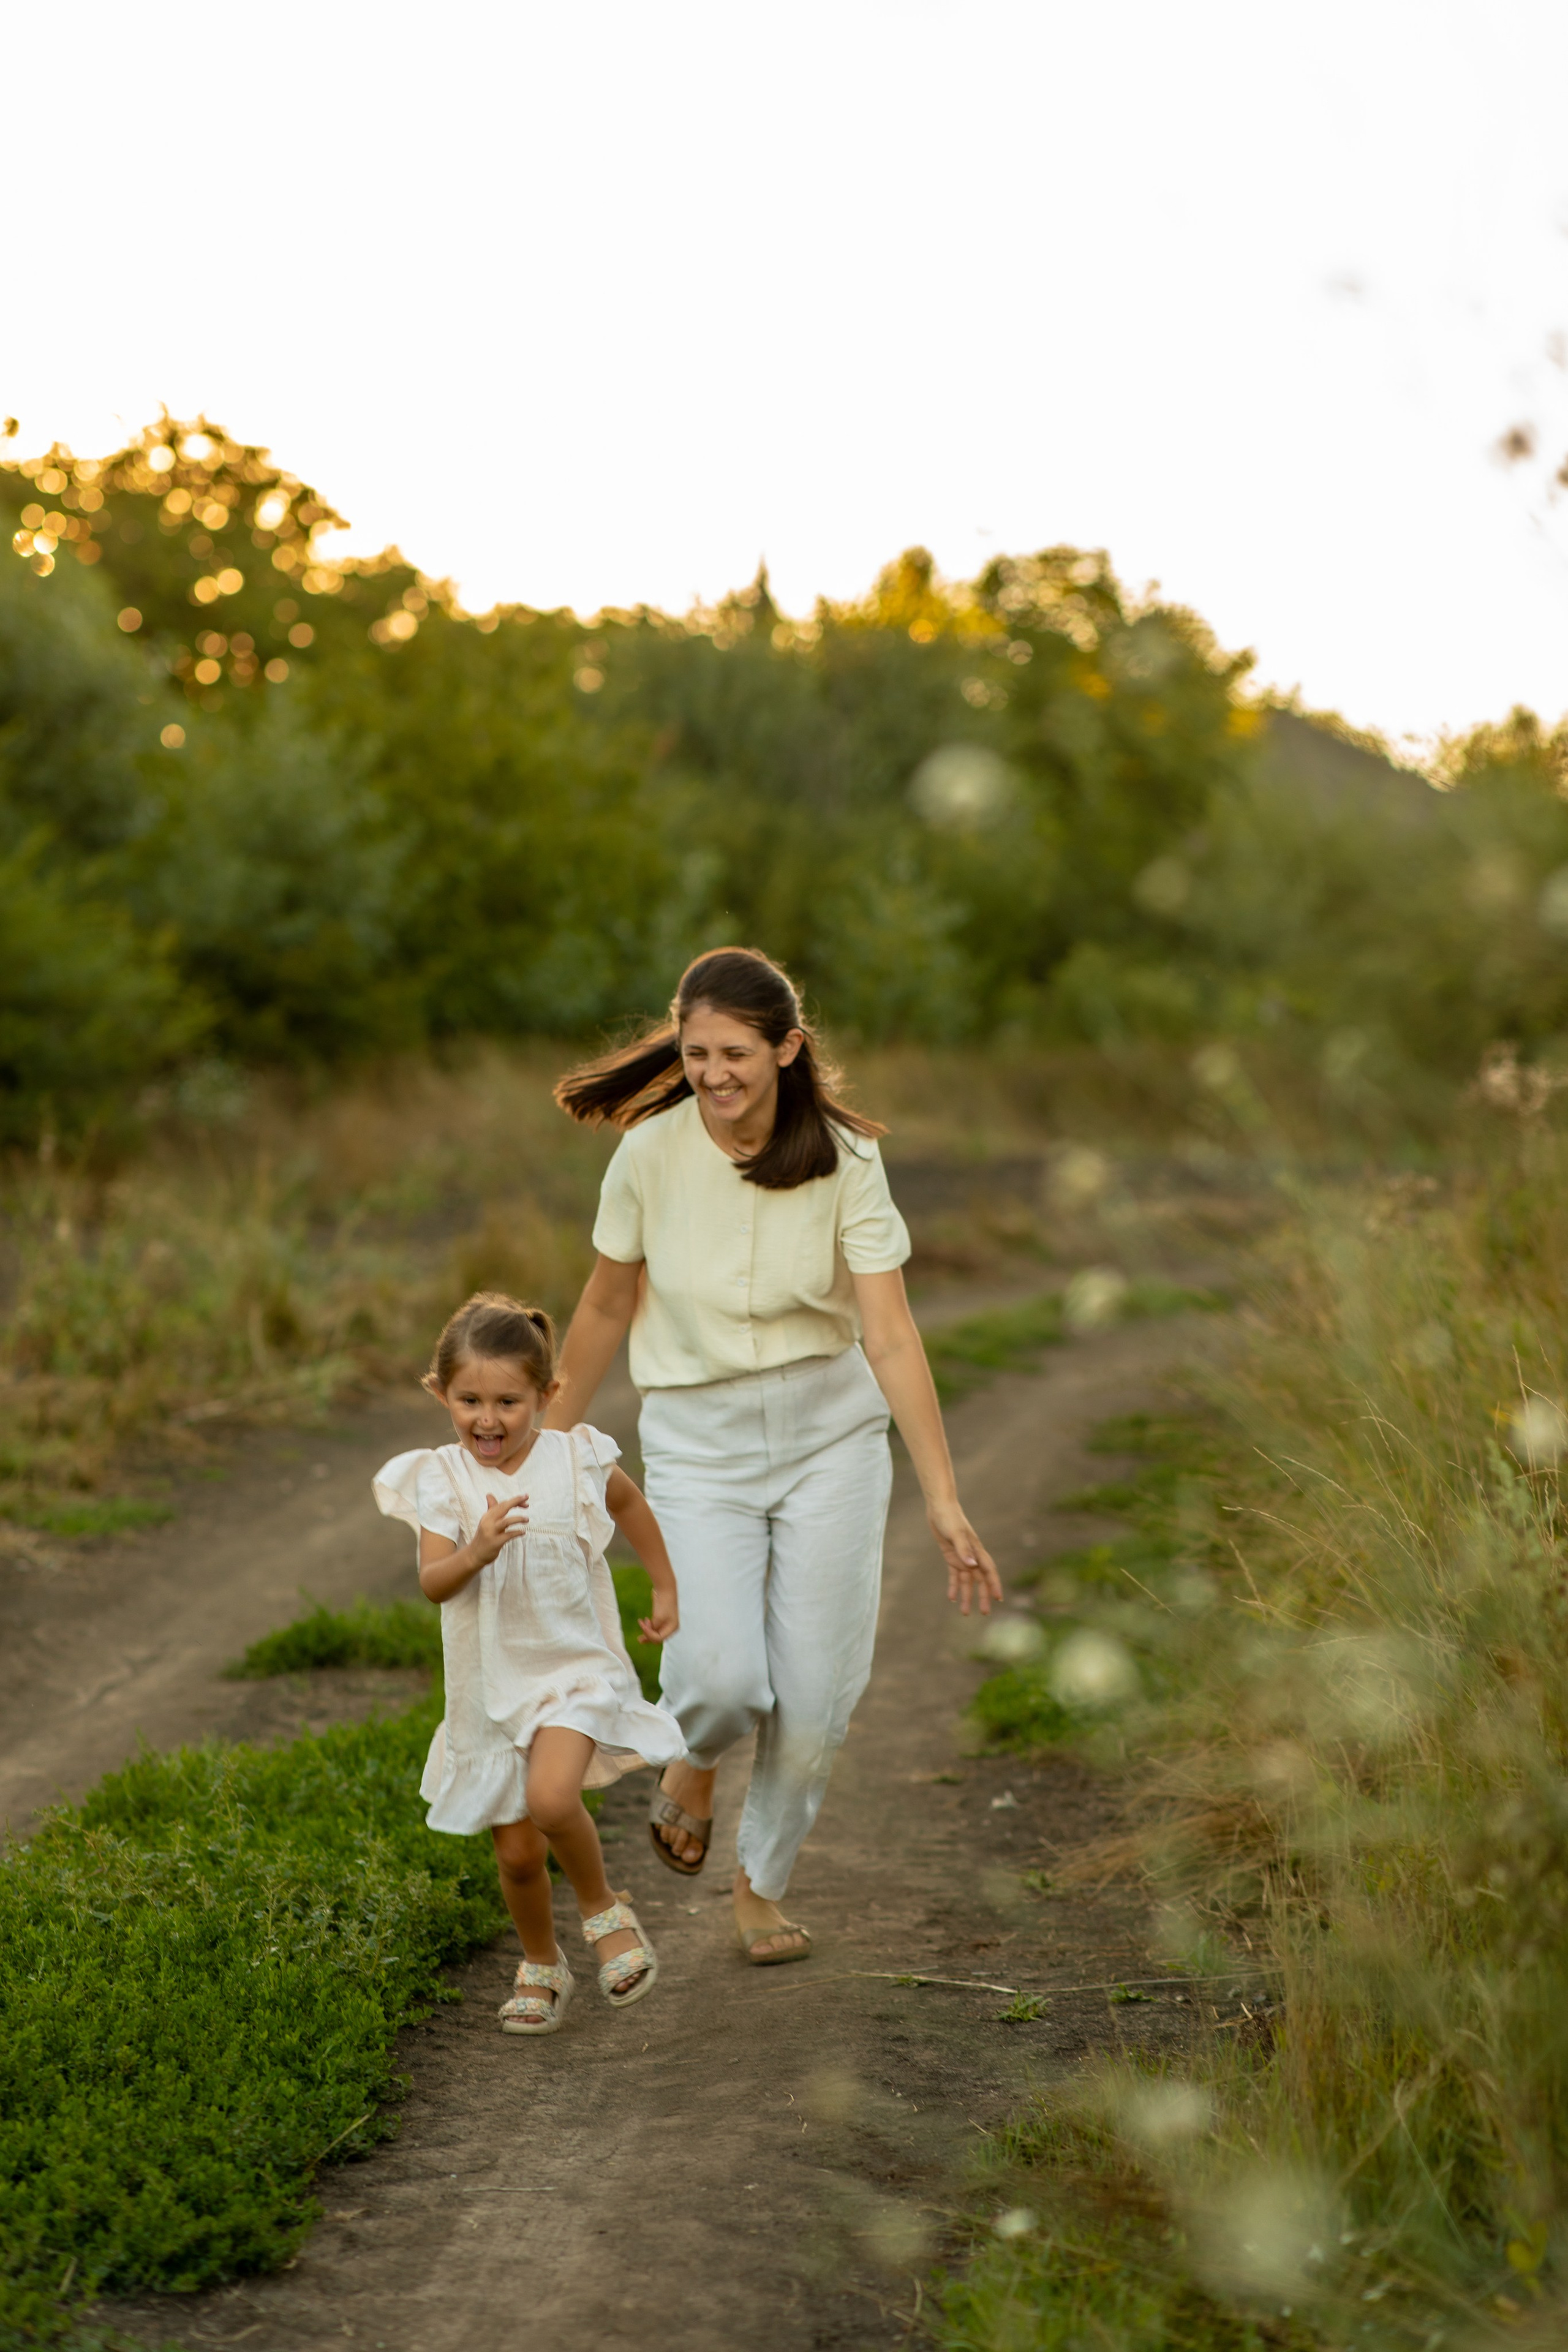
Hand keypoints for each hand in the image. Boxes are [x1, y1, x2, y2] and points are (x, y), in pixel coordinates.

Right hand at [473, 1490, 528, 1565]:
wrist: (474, 1554)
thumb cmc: (484, 1536)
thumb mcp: (487, 1522)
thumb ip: (491, 1509)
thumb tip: (489, 1495)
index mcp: (487, 1516)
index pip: (502, 1504)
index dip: (514, 1500)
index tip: (525, 1499)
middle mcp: (488, 1522)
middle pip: (503, 1508)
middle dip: (516, 1502)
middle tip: (527, 1500)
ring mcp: (491, 1532)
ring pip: (506, 1521)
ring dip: (518, 1519)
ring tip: (527, 1519)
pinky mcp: (495, 1542)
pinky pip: (508, 1535)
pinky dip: (517, 1532)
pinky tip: (523, 1532)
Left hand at [637, 1585, 678, 1642]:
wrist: (665, 1588)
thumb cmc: (663, 1603)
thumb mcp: (657, 1618)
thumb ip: (652, 1629)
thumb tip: (642, 1640)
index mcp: (672, 1628)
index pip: (658, 1638)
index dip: (649, 1634)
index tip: (642, 1624)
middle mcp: (670, 1627)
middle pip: (657, 1638)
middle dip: (648, 1634)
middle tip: (639, 1632)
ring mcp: (666, 1623)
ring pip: (655, 1633)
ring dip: (647, 1631)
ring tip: (640, 1631)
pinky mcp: (661, 1618)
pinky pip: (654, 1627)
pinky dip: (648, 1627)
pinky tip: (644, 1622)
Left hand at [928, 1500, 1002, 1615]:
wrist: (939, 1507)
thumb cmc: (950, 1518)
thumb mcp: (955, 1534)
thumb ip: (964, 1550)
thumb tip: (972, 1566)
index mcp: (977, 1550)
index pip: (989, 1571)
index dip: (994, 1584)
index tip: (999, 1598)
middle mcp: (972, 1556)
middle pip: (980, 1580)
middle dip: (983, 1596)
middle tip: (985, 1613)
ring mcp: (962, 1557)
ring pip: (967, 1581)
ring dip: (967, 1595)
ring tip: (965, 1612)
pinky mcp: (951, 1556)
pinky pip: (954, 1575)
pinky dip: (954, 1586)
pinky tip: (952, 1598)